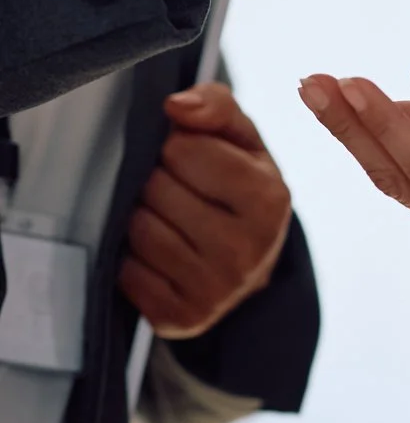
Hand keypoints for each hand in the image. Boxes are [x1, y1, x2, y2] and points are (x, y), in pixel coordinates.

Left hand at [118, 84, 291, 338]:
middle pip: (157, 190)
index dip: (178, 148)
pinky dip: (133, 258)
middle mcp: (248, 250)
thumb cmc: (241, 189)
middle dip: (158, 181)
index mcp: (270, 199)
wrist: (253, 264)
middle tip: (178, 190)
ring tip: (169, 218)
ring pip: (138, 230)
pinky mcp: (181, 317)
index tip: (192, 160)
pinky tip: (159, 253)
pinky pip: (126, 273)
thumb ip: (215, 105)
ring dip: (143, 217)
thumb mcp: (242, 141)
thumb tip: (175, 106)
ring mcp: (216, 289)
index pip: (184, 151)